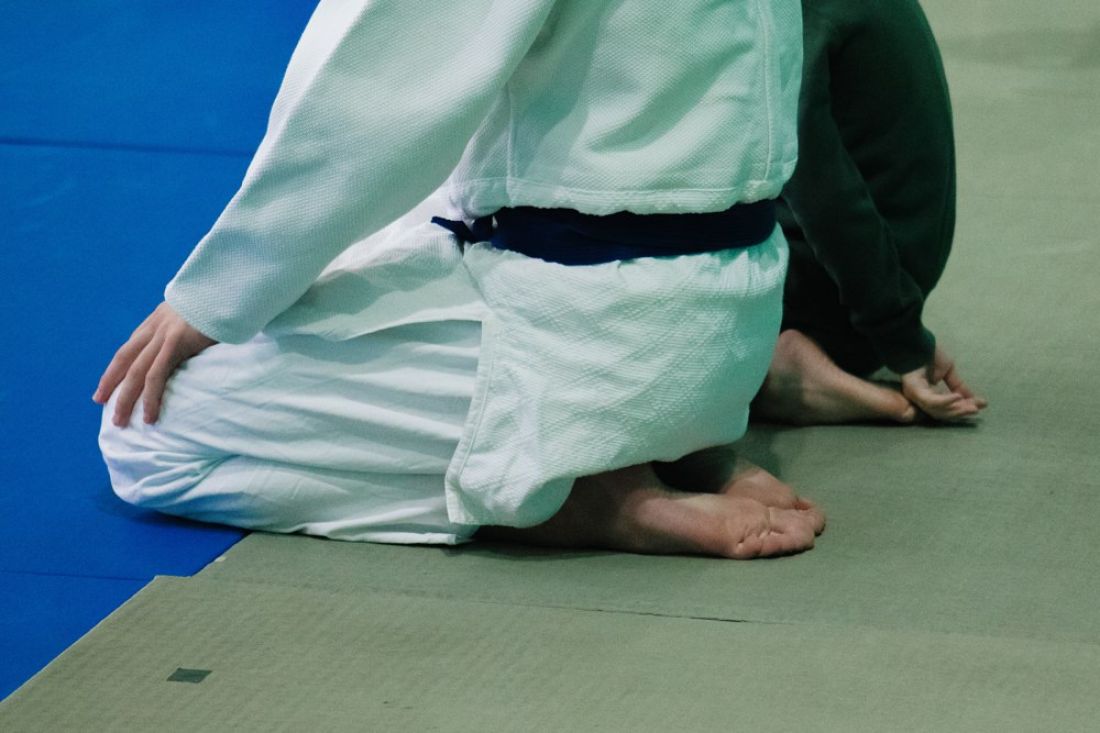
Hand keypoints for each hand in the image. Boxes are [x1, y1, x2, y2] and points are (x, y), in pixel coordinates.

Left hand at [93, 302, 216, 425]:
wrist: (227, 289)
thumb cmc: (220, 304)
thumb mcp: (195, 314)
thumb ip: (186, 327)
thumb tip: (190, 341)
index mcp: (157, 320)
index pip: (128, 349)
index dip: (114, 370)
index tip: (105, 388)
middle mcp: (155, 327)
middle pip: (124, 360)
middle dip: (110, 384)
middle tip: (101, 405)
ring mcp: (164, 335)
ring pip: (136, 372)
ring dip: (126, 399)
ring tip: (120, 421)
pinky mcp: (176, 343)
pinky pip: (157, 375)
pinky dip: (150, 397)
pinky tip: (149, 415)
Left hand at [901, 346, 986, 422]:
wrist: (918, 340)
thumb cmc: (929, 353)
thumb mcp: (948, 371)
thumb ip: (958, 385)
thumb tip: (970, 398)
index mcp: (928, 394)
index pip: (947, 407)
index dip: (964, 407)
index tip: (982, 405)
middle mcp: (921, 398)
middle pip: (943, 412)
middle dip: (962, 411)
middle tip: (978, 409)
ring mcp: (916, 395)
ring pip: (938, 411)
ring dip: (957, 410)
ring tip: (973, 407)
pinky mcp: (914, 390)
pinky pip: (931, 401)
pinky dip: (946, 401)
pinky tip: (959, 397)